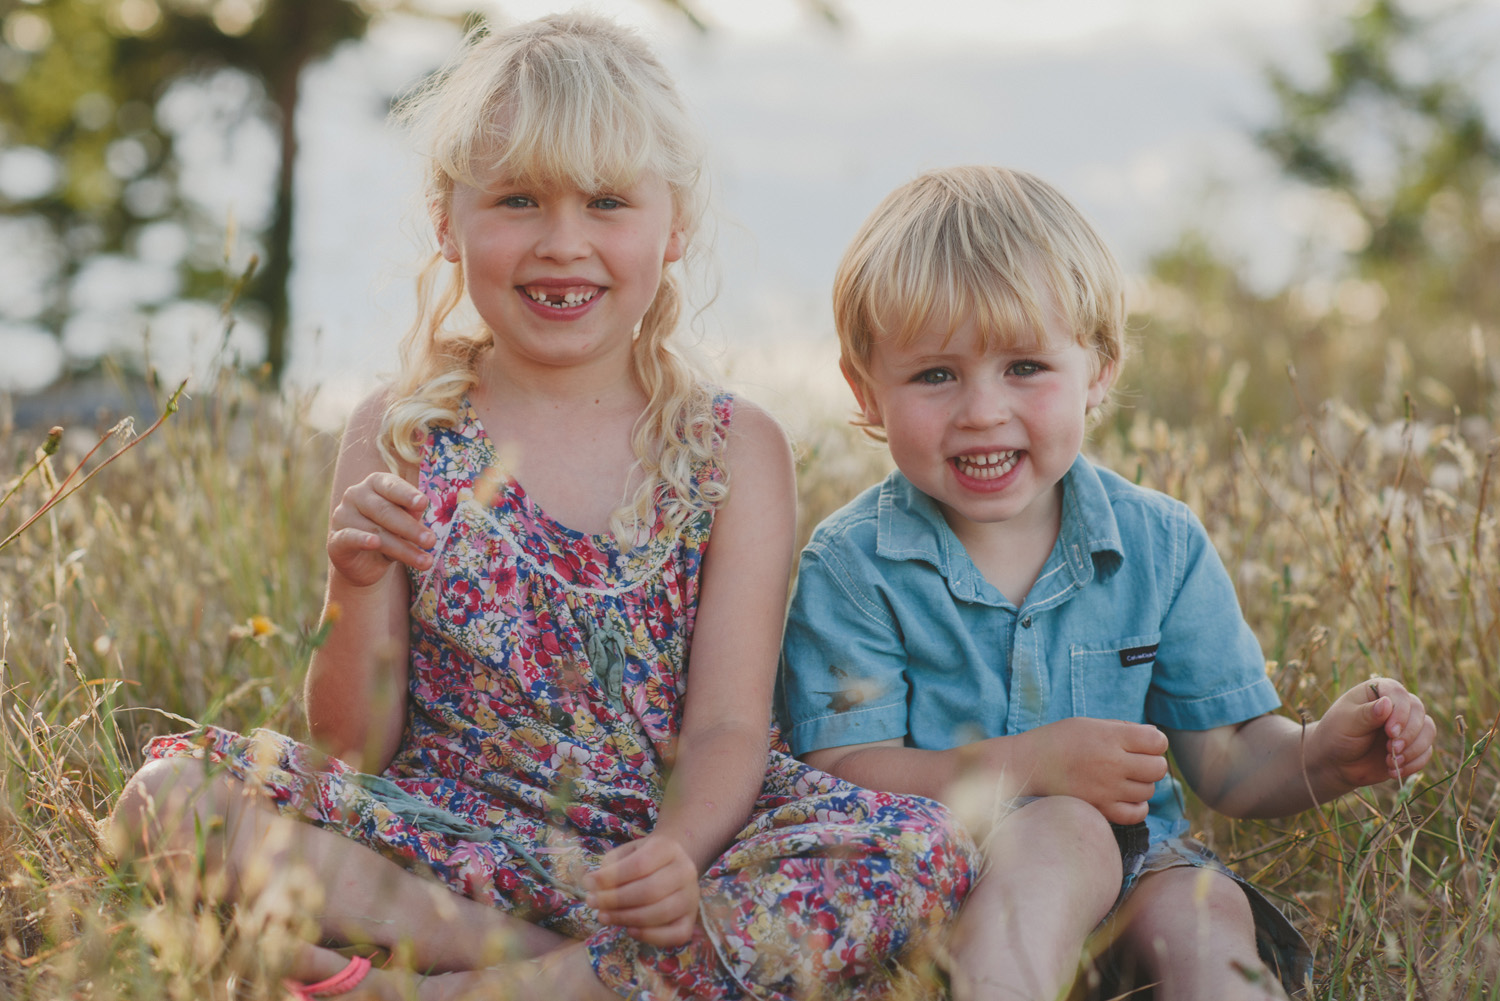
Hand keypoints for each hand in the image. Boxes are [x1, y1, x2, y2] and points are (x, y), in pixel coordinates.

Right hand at [327, 472, 433, 586]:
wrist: (364, 563)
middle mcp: (356, 495)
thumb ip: (411, 513)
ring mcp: (343, 516)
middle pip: (385, 510)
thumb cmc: (390, 533)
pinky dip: (362, 540)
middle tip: (431, 541)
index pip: (392, 486)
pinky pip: (349, 537)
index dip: (407, 494)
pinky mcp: (335, 539)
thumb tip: (419, 506)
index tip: (423, 503)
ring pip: (375, 531)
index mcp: (375, 484)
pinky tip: (375, 543)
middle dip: (410, 528)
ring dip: (403, 548)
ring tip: (424, 561)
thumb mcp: (405, 523)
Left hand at [584, 833, 699, 945]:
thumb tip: (592, 886)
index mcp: (669, 848)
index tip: (588, 883)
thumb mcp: (625, 854)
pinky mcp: (690, 920)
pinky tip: (629, 929)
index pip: (640, 864)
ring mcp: (691, 897)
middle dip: (615, 900)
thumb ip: (609, 867)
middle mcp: (686, 871)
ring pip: (660, 913)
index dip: (612, 877)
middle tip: (592, 902)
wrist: (670, 866)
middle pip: (650, 890)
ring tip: (603, 916)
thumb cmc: (642, 859)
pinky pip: (675, 935)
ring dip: (626, 918)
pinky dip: (650, 936)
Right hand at [1012, 717, 1168, 824]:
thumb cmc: (1058, 741)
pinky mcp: (1100, 809)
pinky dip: (1137, 806)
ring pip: (1149, 790)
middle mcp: (1112, 763)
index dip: (1155, 741)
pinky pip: (1137, 813)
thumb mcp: (1089, 724)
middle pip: (1157, 768)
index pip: (1158, 741)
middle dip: (1152, 763)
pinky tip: (1125, 796)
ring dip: (1142, 784)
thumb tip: (1155, 738)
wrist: (1027, 765)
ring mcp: (1107, 789)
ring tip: (1124, 778)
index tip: (1143, 743)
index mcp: (1109, 737)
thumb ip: (1123, 729)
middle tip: (1136, 761)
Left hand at [1311, 677, 1435, 790]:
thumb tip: (1387, 702)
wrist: (1336, 763)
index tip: (1391, 731)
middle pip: (1418, 711)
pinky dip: (1414, 763)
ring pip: (1428, 730)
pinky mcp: (1412, 745)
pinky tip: (1394, 770)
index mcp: (1377, 692)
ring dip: (1414, 749)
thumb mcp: (1347, 723)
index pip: (1399, 693)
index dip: (1400, 712)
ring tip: (1392, 761)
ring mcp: (1406, 725)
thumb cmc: (1337, 736)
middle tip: (1393, 748)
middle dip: (1409, 733)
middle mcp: (1396, 705)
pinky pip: (1426, 751)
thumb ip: (1367, 713)